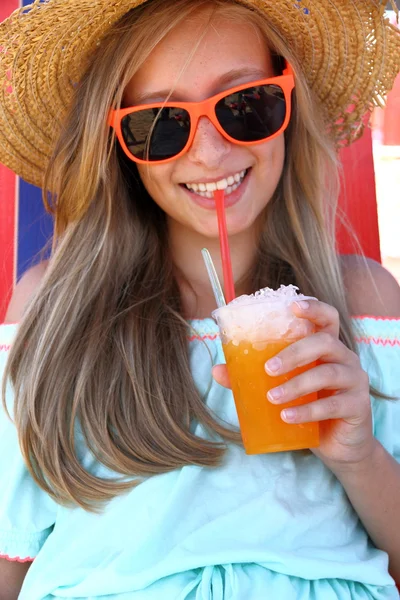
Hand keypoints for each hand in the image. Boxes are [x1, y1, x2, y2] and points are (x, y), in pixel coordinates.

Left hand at [212, 300, 375, 472]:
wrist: (338, 445)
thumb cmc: (309, 408)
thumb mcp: (283, 389)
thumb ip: (252, 378)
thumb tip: (217, 370)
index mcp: (327, 347)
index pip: (327, 318)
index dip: (314, 308)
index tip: (293, 307)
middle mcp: (344, 358)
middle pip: (324, 342)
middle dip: (294, 353)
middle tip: (268, 368)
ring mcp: (355, 381)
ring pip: (328, 374)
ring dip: (297, 385)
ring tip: (272, 397)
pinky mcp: (359, 406)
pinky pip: (333, 405)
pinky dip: (307, 411)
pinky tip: (287, 416)